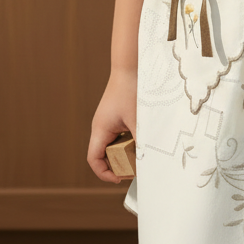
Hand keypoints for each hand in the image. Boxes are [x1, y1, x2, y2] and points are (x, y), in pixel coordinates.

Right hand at [87, 68, 136, 183]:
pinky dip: (130, 139)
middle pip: (104, 154)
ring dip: (126, 151)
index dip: (104, 174)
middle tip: (135, 168)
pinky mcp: (118, 113)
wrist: (131, 65)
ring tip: (141, 154)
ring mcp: (110, 119)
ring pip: (114, 144)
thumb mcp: (138, 120)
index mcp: (100, 129)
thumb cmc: (132, 90)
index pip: (94, 160)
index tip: (120, 178)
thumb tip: (149, 159)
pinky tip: (143, 138)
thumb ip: (141, 141)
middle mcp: (102, 126)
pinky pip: (121, 133)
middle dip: (118, 163)